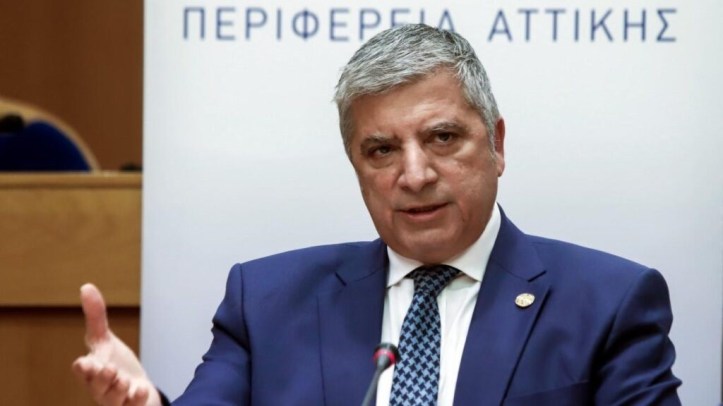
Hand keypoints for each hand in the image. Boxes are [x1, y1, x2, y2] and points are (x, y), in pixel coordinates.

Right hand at [72, 283, 161, 405]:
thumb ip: (95, 316)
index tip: (84, 363)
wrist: (135, 390)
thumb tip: (86, 286)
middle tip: (110, 370)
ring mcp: (116, 400)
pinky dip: (137, 398)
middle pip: (97, 387)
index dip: (83, 368)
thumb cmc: (115, 364)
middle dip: (102, 379)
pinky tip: (141, 390)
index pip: (83, 371)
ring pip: (113, 399)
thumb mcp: (105, 340)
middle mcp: (100, 388)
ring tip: (124, 380)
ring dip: (118, 389)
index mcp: (92, 371)